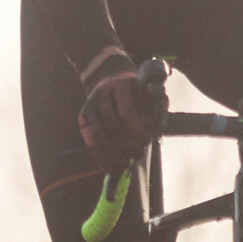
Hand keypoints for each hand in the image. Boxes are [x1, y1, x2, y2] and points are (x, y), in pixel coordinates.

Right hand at [77, 46, 165, 172]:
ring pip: (97, 134)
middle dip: (125, 144)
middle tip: (138, 155)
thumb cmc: (134, 87)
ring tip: (125, 164)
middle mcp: (102, 94)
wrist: (107, 74)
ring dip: (112, 153)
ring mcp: (89, 105)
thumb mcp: (145, 88)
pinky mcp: (82, 116)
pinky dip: (98, 155)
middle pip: (111, 125)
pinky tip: (108, 167)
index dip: (136, 130)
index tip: (146, 142)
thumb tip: (159, 127)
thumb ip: (154, 104)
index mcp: (120, 85)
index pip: (126, 112)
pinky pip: (88, 139)